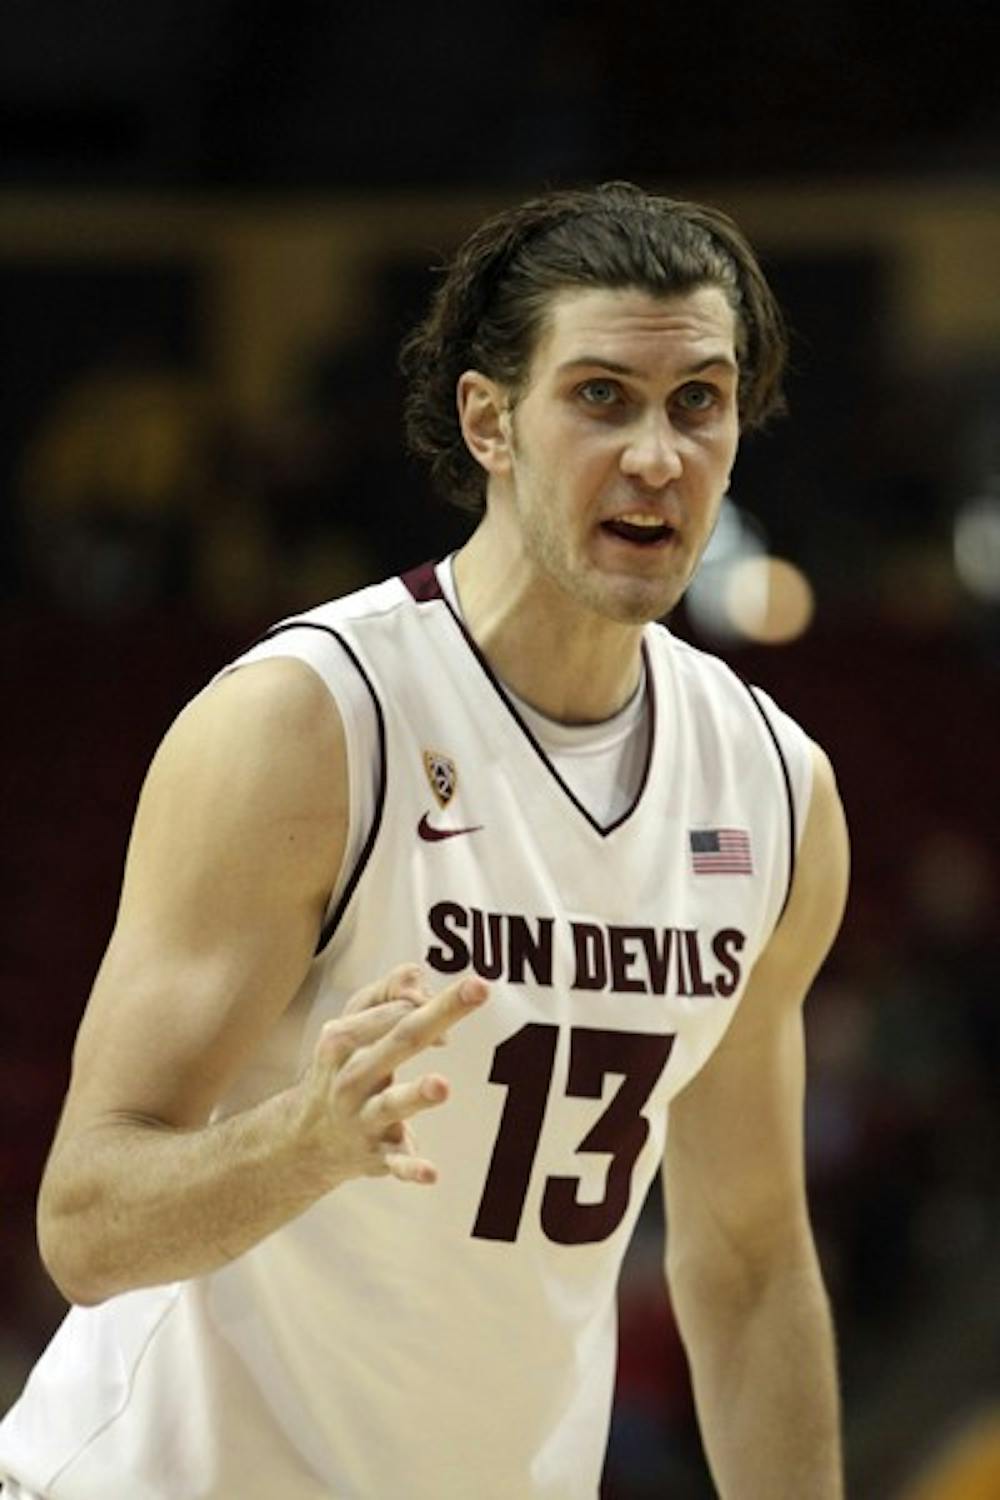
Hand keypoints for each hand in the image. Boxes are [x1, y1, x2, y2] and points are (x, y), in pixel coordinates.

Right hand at [295, 963, 488, 1188]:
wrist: (301, 1141)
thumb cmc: (343, 1068)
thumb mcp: (351, 1025)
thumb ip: (389, 993)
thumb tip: (424, 985)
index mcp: (342, 1039)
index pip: (395, 1011)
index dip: (429, 1003)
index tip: (461, 1002)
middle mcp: (350, 1077)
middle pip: (400, 1040)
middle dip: (439, 1015)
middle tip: (480, 988)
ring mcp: (361, 1118)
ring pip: (390, 1104)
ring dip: (416, 1095)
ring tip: (442, 1085)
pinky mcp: (373, 1156)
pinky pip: (393, 1162)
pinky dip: (410, 1167)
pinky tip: (431, 1172)